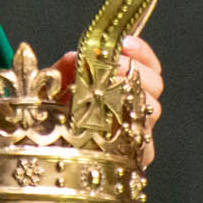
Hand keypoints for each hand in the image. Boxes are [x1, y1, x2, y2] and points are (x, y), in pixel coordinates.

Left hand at [56, 36, 164, 162]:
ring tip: (107, 91)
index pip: (148, 64)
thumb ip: (64, 69)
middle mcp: (134, 107)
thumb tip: (73, 56)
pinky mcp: (134, 159)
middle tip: (112, 67)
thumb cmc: (55, 115)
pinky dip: (132, 132)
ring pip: (153, 110)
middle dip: (135, 70)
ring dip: (133, 96)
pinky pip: (147, 146)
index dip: (141, 52)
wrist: (47, 148)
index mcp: (123, 85)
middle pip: (155, 84)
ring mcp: (136, 133)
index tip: (125, 43)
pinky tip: (114, 125)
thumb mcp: (54, 86)